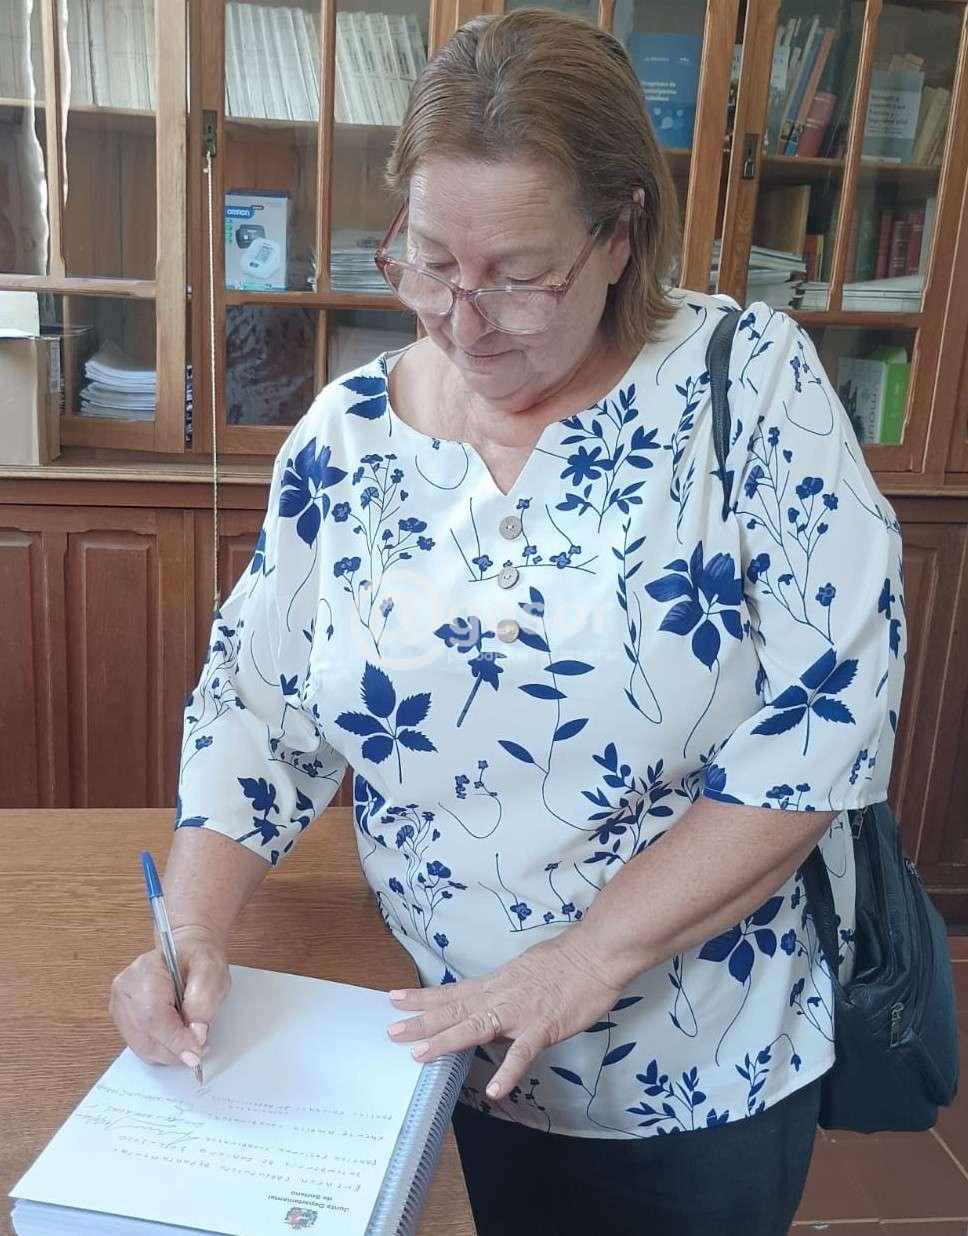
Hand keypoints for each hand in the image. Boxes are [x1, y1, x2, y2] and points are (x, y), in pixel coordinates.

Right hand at [109, 926, 229, 1071]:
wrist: (186, 957)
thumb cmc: (197, 960)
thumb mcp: (212, 970)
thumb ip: (205, 1001)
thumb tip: (195, 1036)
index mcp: (145, 969)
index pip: (152, 1015)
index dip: (174, 1040)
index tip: (195, 1054)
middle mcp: (125, 988)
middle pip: (144, 1035)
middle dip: (175, 1050)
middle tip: (200, 1049)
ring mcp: (120, 1006)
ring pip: (142, 1047)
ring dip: (169, 1053)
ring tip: (191, 1041)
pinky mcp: (122, 1021)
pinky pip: (141, 1047)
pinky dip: (162, 1051)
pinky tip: (177, 1041)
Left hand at [385, 930, 624, 1099]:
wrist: (596, 952)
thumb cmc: (567, 959)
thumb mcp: (526, 971)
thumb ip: (506, 994)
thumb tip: (492, 1014)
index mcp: (497, 983)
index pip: (453, 992)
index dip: (423, 998)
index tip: (394, 999)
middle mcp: (501, 996)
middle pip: (455, 1009)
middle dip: (421, 1021)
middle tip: (391, 1031)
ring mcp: (520, 1012)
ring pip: (476, 1026)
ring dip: (446, 1040)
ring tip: (419, 1055)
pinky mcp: (544, 1026)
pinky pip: (523, 1052)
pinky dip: (508, 1071)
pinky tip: (493, 1091)